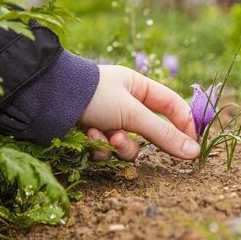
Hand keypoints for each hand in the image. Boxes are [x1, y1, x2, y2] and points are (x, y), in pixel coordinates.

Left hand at [77, 65, 199, 161]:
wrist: (47, 99)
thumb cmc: (94, 95)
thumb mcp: (132, 113)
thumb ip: (163, 134)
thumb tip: (194, 153)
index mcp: (139, 87)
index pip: (173, 105)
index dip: (184, 125)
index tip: (191, 147)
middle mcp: (125, 102)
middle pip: (150, 129)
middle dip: (141, 139)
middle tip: (142, 147)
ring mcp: (108, 118)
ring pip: (128, 144)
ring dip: (118, 144)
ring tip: (105, 136)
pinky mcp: (92, 132)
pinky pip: (107, 149)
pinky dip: (99, 146)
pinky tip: (87, 135)